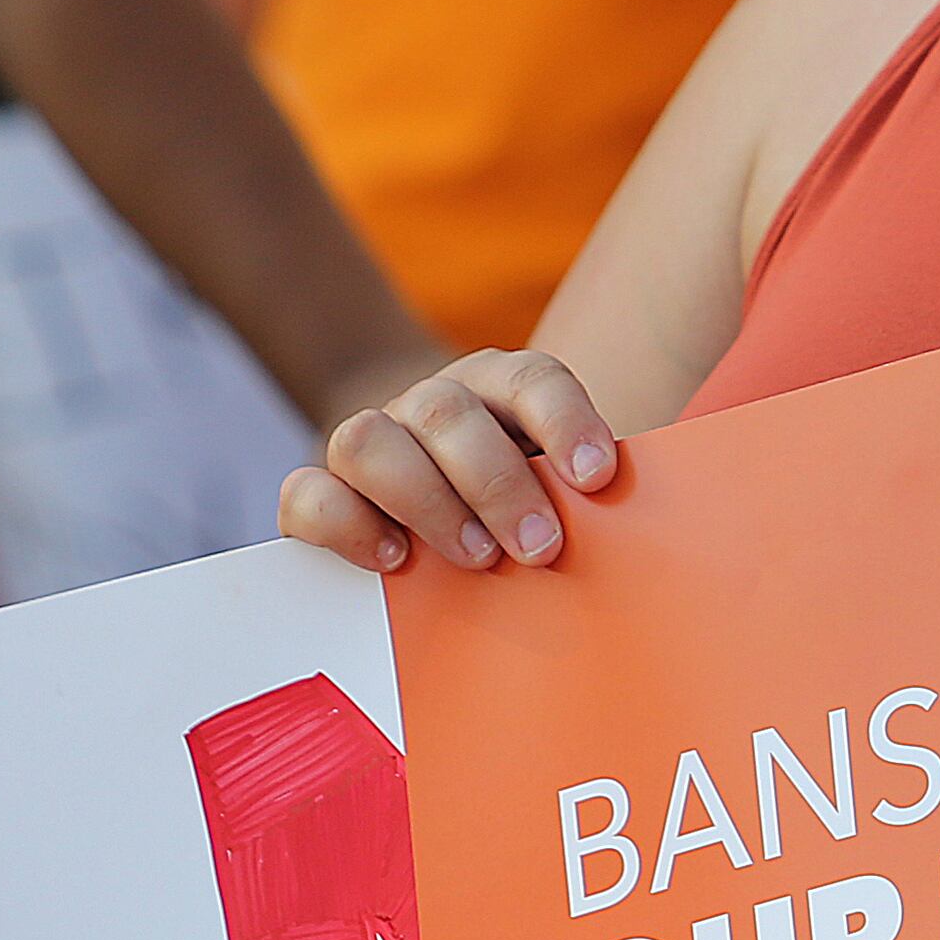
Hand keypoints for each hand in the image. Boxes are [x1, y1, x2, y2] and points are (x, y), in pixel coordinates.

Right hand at [278, 350, 624, 575]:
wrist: (437, 520)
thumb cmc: (522, 520)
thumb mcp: (560, 500)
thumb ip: (583, 505)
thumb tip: (631, 540)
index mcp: (497, 392)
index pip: (528, 379)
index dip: (562, 420)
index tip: (597, 478)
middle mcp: (428, 408)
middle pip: (446, 410)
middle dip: (496, 481)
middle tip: (539, 546)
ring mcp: (369, 446)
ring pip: (369, 440)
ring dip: (425, 500)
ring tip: (475, 558)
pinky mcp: (318, 495)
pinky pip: (308, 493)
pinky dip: (346, 525)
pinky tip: (395, 560)